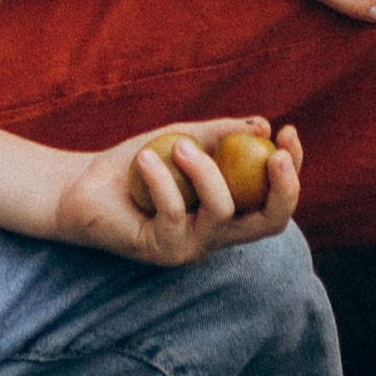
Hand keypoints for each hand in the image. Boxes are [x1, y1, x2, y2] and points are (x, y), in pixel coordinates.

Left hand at [52, 117, 303, 265]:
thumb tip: (262, 125)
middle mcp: (217, 235)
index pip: (276, 199)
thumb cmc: (138, 162)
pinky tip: (144, 159)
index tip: (288, 132)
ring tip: (177, 145)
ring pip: (221, 212)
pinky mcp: (161, 250)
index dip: (292, 170)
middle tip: (276, 154)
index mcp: (230, 210)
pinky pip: (174, 212)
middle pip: (270, 223)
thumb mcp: (183, 138)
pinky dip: (162, 179)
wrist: (83, 184)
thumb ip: (220, 135)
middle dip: (284, 189)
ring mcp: (191, 246)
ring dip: (204, 170)